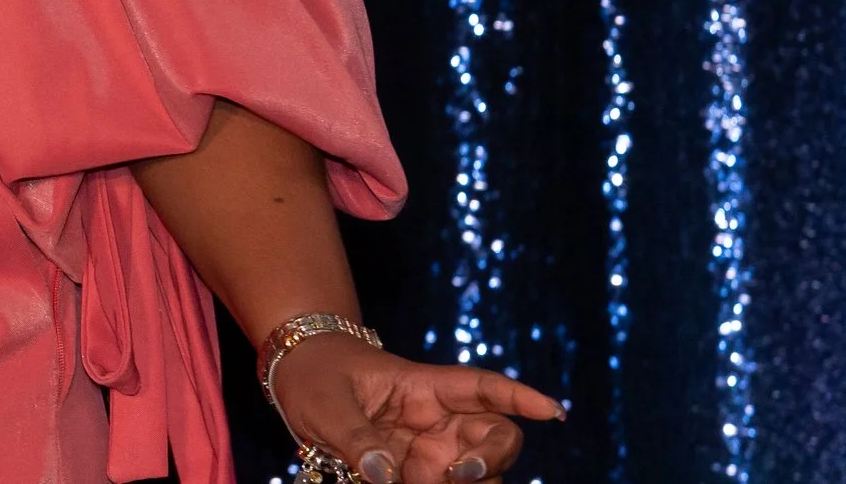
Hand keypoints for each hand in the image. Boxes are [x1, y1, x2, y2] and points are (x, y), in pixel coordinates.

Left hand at [272, 334, 563, 482]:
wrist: (292, 379)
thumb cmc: (313, 374)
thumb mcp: (325, 401)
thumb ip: (355, 438)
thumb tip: (384, 477)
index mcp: (423, 386)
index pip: (483, 388)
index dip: (520, 397)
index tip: (553, 412)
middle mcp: (437, 420)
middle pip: (494, 438)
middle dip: (491, 460)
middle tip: (460, 476)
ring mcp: (429, 451)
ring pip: (476, 476)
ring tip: (422, 483)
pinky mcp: (413, 475)